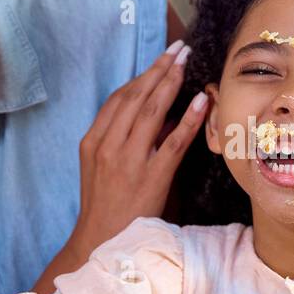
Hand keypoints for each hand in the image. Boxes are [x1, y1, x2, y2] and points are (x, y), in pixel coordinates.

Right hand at [71, 40, 207, 254]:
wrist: (101, 244)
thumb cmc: (105, 205)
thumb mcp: (100, 167)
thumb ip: (120, 139)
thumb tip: (154, 114)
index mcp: (93, 142)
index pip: (118, 99)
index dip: (140, 75)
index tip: (159, 58)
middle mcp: (108, 147)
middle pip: (135, 98)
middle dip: (159, 69)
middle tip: (178, 49)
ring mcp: (130, 162)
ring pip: (152, 113)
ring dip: (171, 84)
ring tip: (187, 62)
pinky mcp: (152, 179)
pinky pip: (173, 143)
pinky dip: (188, 120)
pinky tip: (201, 102)